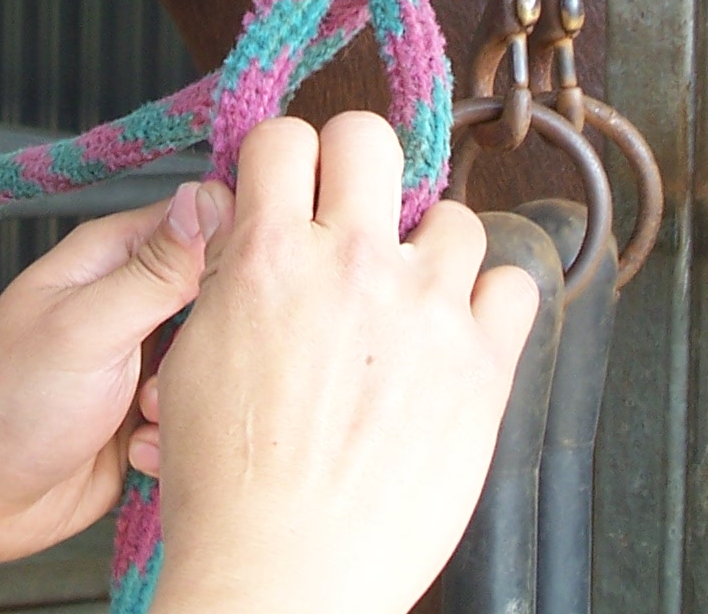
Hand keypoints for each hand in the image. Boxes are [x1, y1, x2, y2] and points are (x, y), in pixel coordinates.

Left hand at [0, 186, 208, 613]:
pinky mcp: (145, 413)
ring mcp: (137, 358)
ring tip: (146, 413)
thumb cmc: (8, 407)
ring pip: (209, 356)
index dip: (232, 240)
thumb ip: (154, 271)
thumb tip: (206, 199)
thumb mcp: (87, 328)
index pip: (196, 217)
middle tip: (183, 363)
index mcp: (108, 258)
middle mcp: (128, 301)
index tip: (254, 277)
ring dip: (192, 390)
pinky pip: (193, 410)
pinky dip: (176, 433)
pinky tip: (140, 451)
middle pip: (213, 290)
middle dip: (216, 331)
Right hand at [142, 114, 540, 613]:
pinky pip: (513, 287)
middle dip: (354, 164)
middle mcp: (351, 266)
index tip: (291, 183)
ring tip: (407, 291)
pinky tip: (457, 328)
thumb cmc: (229, 492)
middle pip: (369, 137)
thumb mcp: (194, 362)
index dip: (284, 159)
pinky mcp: (480, 363)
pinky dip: (489, 301)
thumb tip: (241, 223)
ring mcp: (424, 310)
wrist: (286, 576)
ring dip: (428, 245)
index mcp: (269, 259)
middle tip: (351, 209)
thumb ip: (228, 278)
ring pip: (453, 213)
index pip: (284, 139)